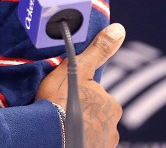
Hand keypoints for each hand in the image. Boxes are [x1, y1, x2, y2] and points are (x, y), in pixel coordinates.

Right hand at [35, 22, 125, 147]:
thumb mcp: (77, 69)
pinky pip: (85, 145)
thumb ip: (98, 50)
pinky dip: (75, 142)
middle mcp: (113, 129)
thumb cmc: (60, 100)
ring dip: (80, 131)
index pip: (97, 98)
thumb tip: (119, 29)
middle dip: (83, 116)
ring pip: (91, 134)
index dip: (81, 96)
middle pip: (96, 117)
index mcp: (112, 106)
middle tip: (61, 112)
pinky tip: (63, 138)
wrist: (46, 135)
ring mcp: (102, 146)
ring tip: (59, 127)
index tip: (65, 97)